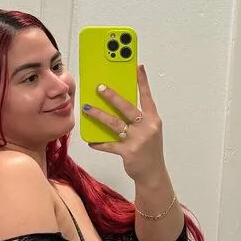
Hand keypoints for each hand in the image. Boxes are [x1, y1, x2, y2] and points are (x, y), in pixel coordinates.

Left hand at [83, 64, 165, 182]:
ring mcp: (138, 139)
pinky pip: (109, 145)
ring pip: (114, 123)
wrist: (153, 173)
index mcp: (153, 119)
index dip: (142, 81)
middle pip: (127, 107)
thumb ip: (137, 118)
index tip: (137, 66)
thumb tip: (116, 103)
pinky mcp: (128, 152)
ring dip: (99, 115)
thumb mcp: (148, 130)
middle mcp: (147, 127)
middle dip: (112, 96)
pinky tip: (90, 141)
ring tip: (87, 108)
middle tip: (100, 87)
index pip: (147, 96)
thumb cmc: (149, 148)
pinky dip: (99, 143)